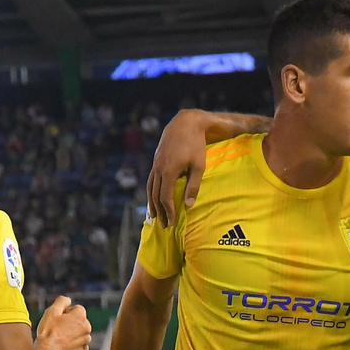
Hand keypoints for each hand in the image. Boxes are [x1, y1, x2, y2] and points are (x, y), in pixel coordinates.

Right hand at [35, 296, 91, 349]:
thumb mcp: (52, 311)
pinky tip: (64, 345)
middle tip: (58, 328)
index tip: (59, 318)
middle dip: (71, 322)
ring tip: (60, 337)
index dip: (67, 312)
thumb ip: (62, 301)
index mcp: (81, 316)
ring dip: (73, 333)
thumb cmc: (48, 331)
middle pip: (80, 320)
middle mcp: (87, 328)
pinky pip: (80, 344)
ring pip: (80, 332)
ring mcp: (86, 340)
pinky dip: (74, 343)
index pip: (77, 308)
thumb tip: (68, 300)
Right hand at [146, 109, 212, 224]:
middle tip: (164, 226)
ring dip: (152, 204)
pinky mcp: (156, 160)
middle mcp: (158, 169)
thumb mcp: (199, 166)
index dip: (168, 211)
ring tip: (155, 216)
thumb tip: (189, 206)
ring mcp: (155, 163)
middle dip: (160, 212)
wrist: (186, 123)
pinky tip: (153, 198)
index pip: (165, 198)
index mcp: (168, 171)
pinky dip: (151, 191)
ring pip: (150, 188)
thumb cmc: (196, 145)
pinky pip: (151, 180)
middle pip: (156, 195)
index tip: (172, 223)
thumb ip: (193, 186)